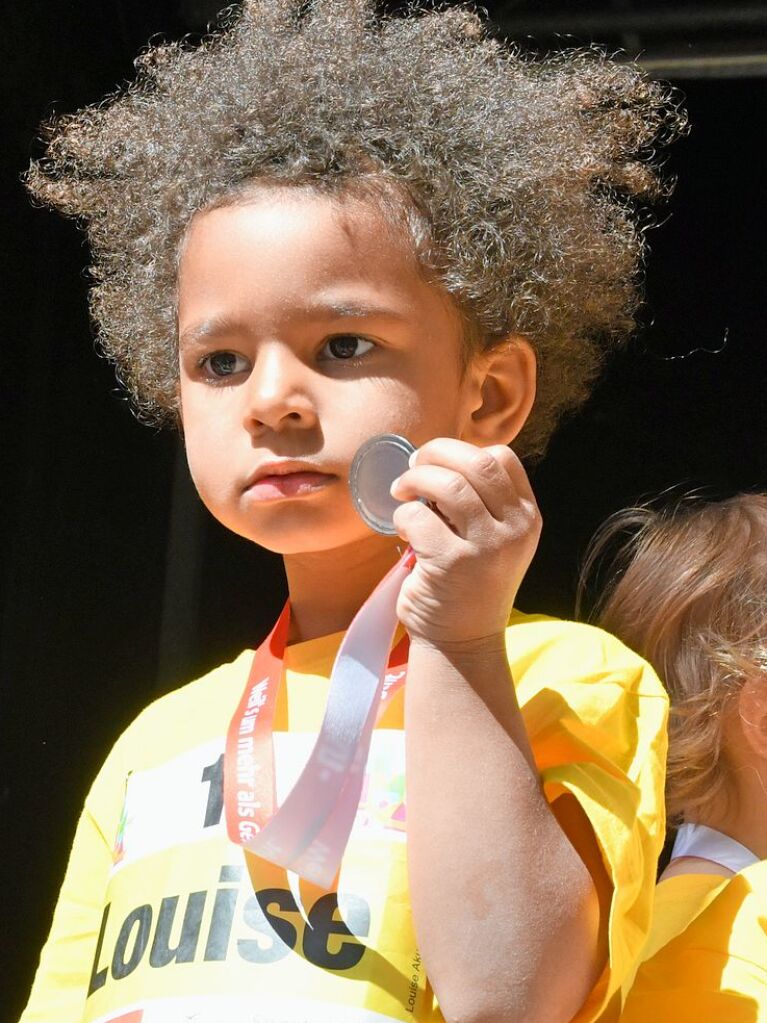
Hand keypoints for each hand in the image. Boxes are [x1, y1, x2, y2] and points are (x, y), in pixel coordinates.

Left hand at [390, 438, 541, 647]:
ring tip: (400, 493)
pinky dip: (402, 516)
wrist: (463, 643)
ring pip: (447, 484)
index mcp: (526, 517)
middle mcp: (515, 529)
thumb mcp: (494, 540)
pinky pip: (418, 516)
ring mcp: (487, 547)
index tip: (438, 464)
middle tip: (412, 468)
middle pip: (476, 462)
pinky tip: (403, 531)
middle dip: (435, 454)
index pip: (501, 458)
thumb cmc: (470, 584)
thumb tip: (437, 460)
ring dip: (414, 480)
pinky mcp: (453, 563)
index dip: (463, 451)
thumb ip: (481, 502)